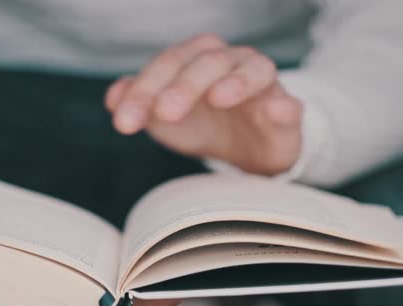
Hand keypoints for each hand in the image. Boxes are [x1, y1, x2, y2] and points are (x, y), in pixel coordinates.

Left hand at [105, 34, 302, 175]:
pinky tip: (276, 110)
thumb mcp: (165, 119)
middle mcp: (230, 62)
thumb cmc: (202, 126)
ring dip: (235, 82)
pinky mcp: (285, 111)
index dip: (143, 90)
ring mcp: (261, 84)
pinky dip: (284, 106)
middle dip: (183, 86)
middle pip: (206, 62)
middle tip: (164, 113)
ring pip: (252, 70)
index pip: (167, 65)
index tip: (124, 121)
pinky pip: (290, 105)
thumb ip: (139, 104)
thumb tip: (112, 98)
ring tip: (219, 98)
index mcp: (196, 60)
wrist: (245, 149)